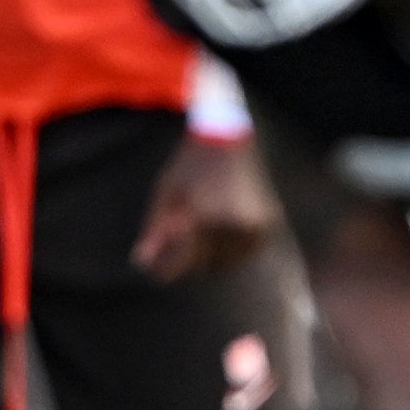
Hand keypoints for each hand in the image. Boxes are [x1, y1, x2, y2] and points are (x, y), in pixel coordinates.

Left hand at [130, 133, 280, 281]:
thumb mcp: (165, 193)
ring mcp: (254, 224)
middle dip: (189, 260)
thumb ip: (154, 230)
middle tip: (180, 247)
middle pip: (206, 264)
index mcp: (205, 216)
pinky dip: (233, 250)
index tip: (156, 272)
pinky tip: (221, 233)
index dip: (167, 269)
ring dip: (213, 257)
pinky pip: (246, 251)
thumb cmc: (190, 166)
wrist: (226, 137)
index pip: (184, 261)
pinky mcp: (268, 222)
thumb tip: (141, 264)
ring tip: (202, 235)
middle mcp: (233, 223)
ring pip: (228, 261)